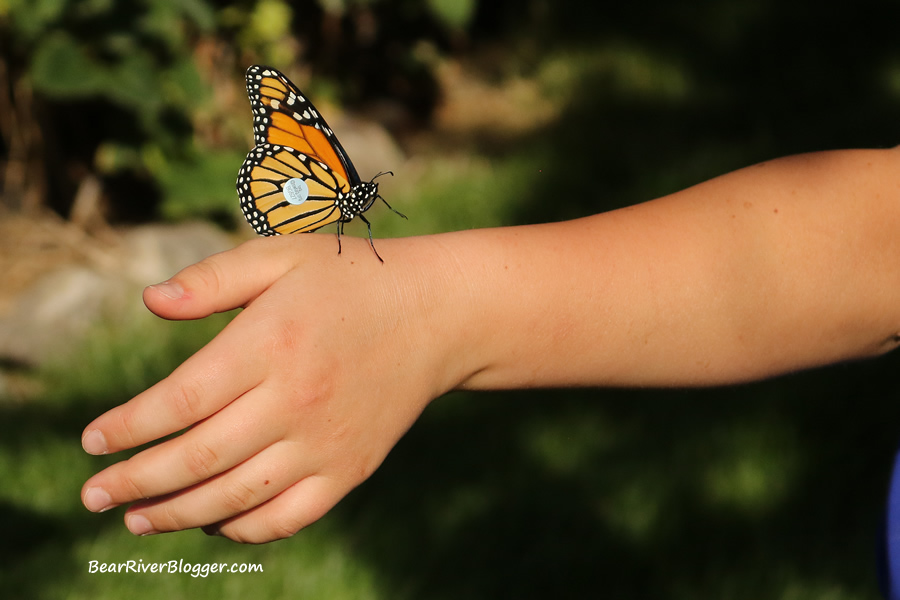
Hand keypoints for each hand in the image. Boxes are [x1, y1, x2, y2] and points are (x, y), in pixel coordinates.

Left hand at [80, 234, 461, 542]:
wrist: (435, 314)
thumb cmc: (351, 280)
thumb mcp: (283, 258)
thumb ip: (214, 279)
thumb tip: (150, 302)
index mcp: (271, 342)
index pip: (179, 400)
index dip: (128, 427)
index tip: (92, 441)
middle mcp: (297, 399)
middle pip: (198, 457)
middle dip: (136, 482)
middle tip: (94, 495)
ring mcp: (327, 441)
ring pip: (237, 496)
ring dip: (178, 515)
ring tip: (136, 519)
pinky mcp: (352, 468)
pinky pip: (289, 517)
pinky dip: (244, 530)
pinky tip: (212, 524)